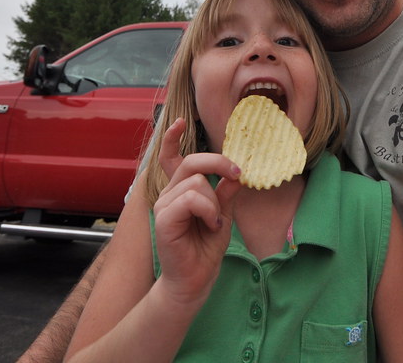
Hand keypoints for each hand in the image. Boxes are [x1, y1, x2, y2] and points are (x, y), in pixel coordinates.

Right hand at [152, 118, 241, 308]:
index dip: (171, 138)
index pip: (170, 158)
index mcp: (180, 190)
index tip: (181, 122)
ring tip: (215, 223)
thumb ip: (226, 192)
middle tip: (238, 174)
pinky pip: (191, 199)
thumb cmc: (205, 249)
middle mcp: (169, 194)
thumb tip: (237, 173)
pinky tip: (211, 226)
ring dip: (215, 203)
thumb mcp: (223, 214)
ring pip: (196, 182)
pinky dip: (208, 211)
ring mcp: (163, 206)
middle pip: (192, 162)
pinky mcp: (164, 219)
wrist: (196, 281)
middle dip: (219, 163)